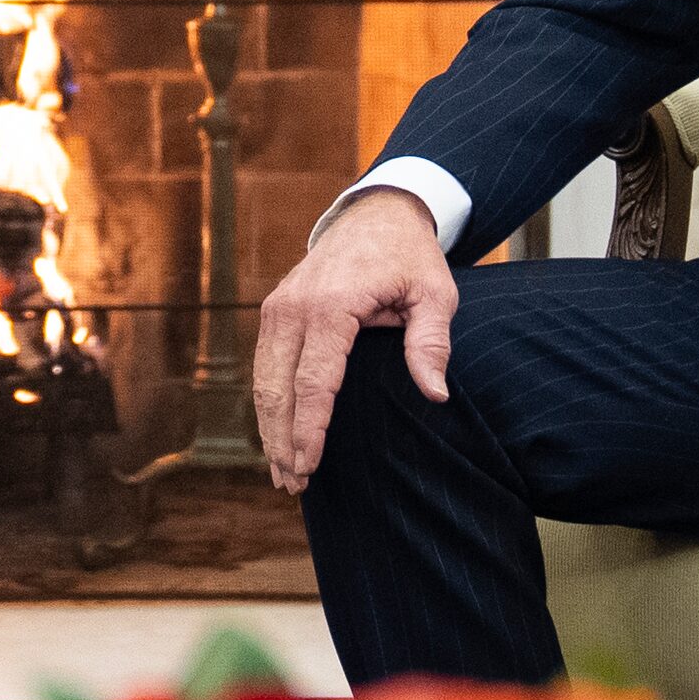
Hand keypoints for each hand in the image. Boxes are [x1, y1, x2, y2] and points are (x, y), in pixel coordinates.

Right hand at [253, 187, 453, 494]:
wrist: (376, 214)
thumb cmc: (410, 258)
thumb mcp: (435, 293)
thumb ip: (431, 343)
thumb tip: (435, 394)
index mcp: (332, 303)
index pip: (315, 380)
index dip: (309, 428)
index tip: (308, 467)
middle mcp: (295, 306)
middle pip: (278, 387)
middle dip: (282, 440)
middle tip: (293, 485)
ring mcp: (278, 307)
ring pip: (263, 380)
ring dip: (270, 429)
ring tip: (283, 474)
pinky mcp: (274, 312)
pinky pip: (264, 366)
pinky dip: (268, 404)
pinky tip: (277, 437)